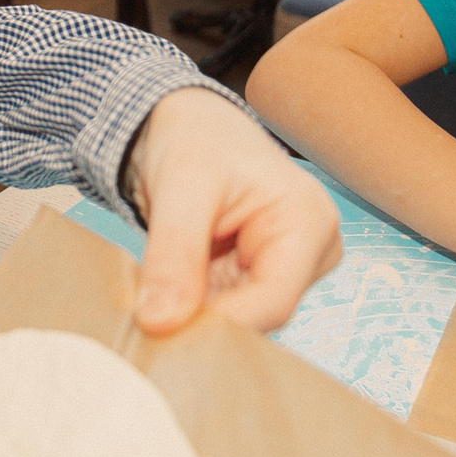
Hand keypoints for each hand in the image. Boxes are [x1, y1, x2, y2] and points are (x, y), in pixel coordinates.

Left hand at [126, 88, 341, 334]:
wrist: (186, 126)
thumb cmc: (195, 139)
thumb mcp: (181, 187)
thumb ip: (174, 255)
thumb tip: (160, 322)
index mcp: (309, 222)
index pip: (273, 301)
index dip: (219, 325)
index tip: (161, 329)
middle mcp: (309, 253)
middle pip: (258, 316)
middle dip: (202, 320)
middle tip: (146, 318)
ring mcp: (285, 269)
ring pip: (239, 320)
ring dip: (193, 317)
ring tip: (150, 299)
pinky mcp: (256, 279)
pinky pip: (224, 311)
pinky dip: (190, 309)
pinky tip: (162, 297)